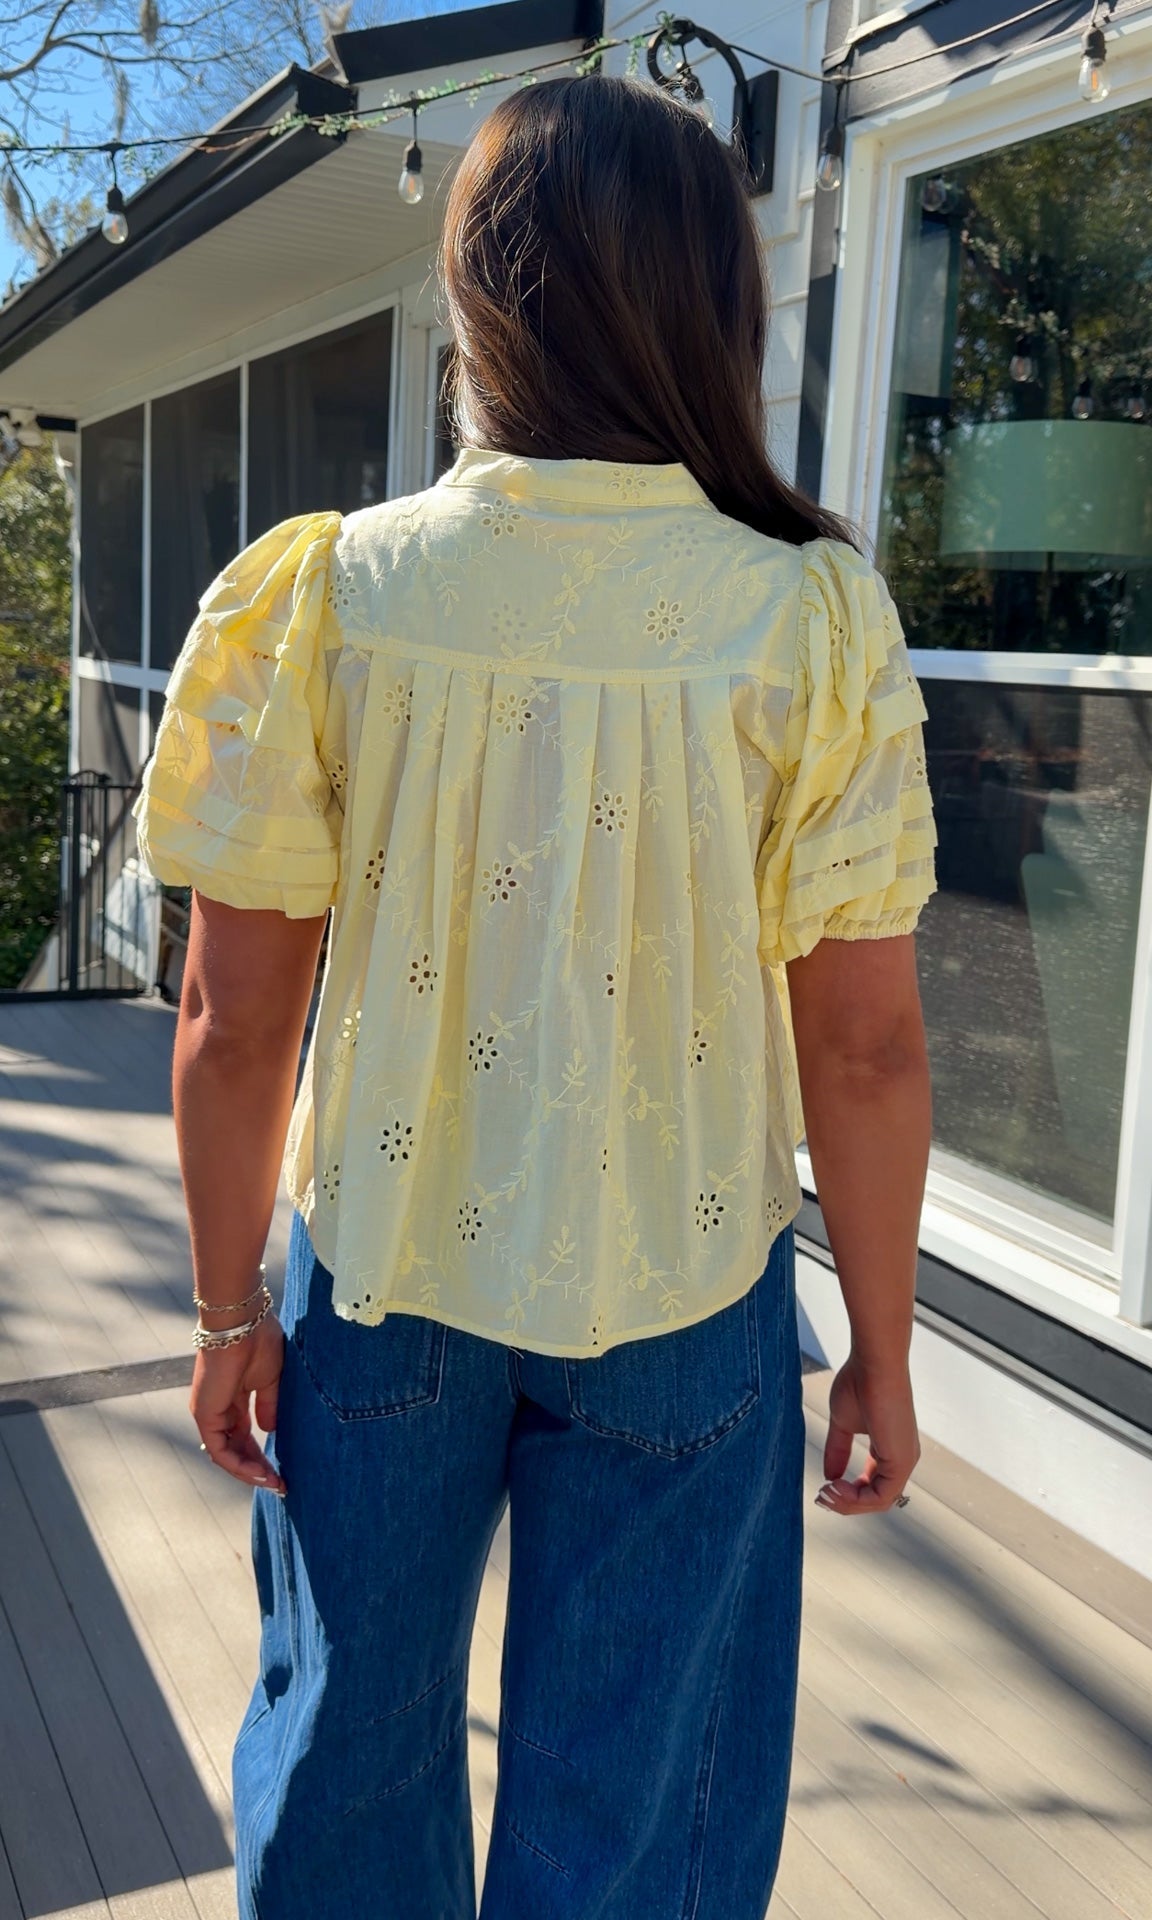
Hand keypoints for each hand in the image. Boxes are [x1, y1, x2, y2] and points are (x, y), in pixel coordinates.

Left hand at [190, 1312, 286, 1494]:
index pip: (244, 1436)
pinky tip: (259, 1473)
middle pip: (236, 1449)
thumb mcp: (271, 1380)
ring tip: (273, 1483)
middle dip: (258, 1468)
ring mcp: (208, 1413)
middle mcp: (217, 1409)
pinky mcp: (204, 1414)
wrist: (241, 1322)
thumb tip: (271, 1431)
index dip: (262, 1454)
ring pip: (226, 1455)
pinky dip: (238, 1465)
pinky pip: (220, 1451)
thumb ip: (268, 1406)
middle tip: (279, 1484)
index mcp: (232, 1399)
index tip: (282, 1470)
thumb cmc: (258, 1341)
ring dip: (249, 1472)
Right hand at [815, 1350, 918, 1515]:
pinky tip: (835, 1487)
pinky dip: (855, 1499)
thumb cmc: (860, 1383)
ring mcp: (904, 1461)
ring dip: (848, 1504)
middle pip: (876, 1499)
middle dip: (845, 1503)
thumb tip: (829, 1475)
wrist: (873, 1364)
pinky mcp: (901, 1461)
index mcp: (890, 1451)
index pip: (874, 1486)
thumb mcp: (843, 1424)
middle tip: (821, 1497)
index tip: (824, 1487)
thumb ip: (838, 1450)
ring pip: (878, 1502)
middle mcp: (901, 1459)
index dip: (848, 1493)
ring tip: (825, 1494)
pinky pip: (881, 1497)